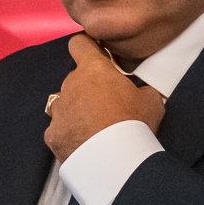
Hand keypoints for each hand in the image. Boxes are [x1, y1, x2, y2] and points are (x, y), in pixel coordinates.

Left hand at [45, 34, 164, 162]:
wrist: (114, 160)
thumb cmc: (134, 123)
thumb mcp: (151, 100)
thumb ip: (142, 88)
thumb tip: (141, 90)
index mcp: (93, 69)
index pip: (79, 44)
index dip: (86, 47)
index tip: (94, 55)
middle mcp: (70, 85)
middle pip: (75, 79)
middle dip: (87, 88)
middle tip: (106, 106)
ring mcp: (58, 110)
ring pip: (64, 104)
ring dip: (75, 110)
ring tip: (94, 128)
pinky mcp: (52, 135)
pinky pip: (59, 129)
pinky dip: (68, 134)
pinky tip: (83, 144)